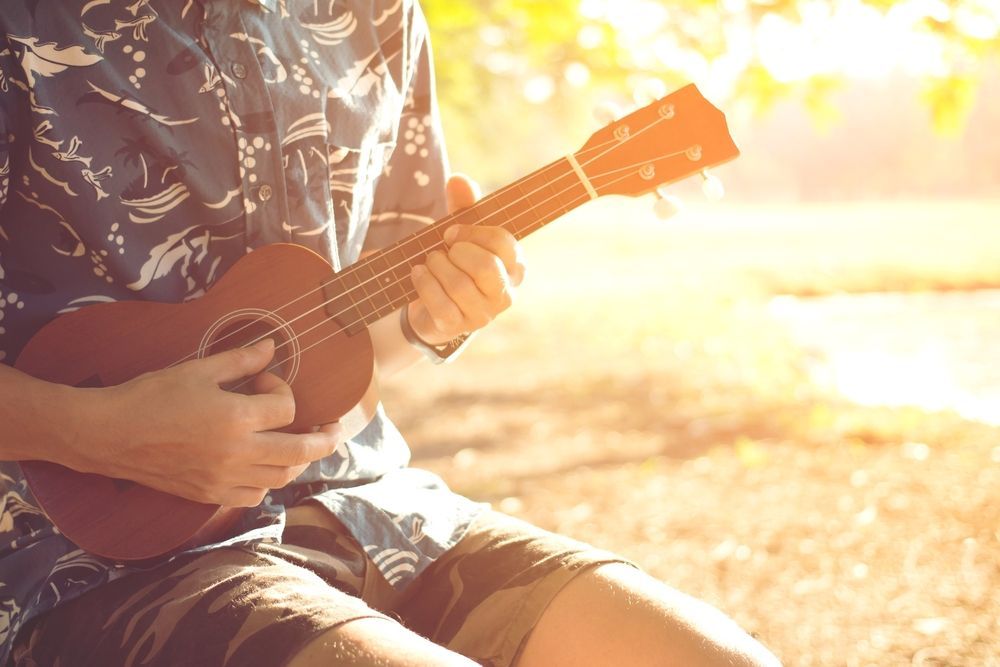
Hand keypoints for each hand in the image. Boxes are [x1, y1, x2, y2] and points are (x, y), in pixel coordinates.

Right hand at [70, 339, 339, 506]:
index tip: (263, 382)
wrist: (108, 434)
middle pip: (300, 452)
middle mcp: (236, 453)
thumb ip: (241, 360)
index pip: (287, 409)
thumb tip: (272, 347)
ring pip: (280, 478)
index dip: (282, 391)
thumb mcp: (198, 369)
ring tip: (301, 447)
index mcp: (236, 418)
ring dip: (297, 462)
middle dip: (325, 440)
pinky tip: (263, 469)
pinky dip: (266, 484)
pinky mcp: (208, 494)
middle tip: (334, 431)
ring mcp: (223, 478)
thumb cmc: (150, 397)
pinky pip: (252, 497)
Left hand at [407, 174, 526, 344]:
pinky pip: (441, 305)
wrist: (433, 305)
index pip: (504, 243)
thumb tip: (459, 180)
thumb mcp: (461, 233)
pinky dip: (424, 284)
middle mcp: (506, 294)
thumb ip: (463, 206)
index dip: (473, 232)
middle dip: (456, 252)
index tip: (452, 232)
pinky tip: (418, 275)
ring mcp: (484, 315)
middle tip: (443, 250)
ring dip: (437, 267)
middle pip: (485, 266)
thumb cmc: (455, 263)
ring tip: (430, 262)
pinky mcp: (459, 328)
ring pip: (460, 286)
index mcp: (515, 267)